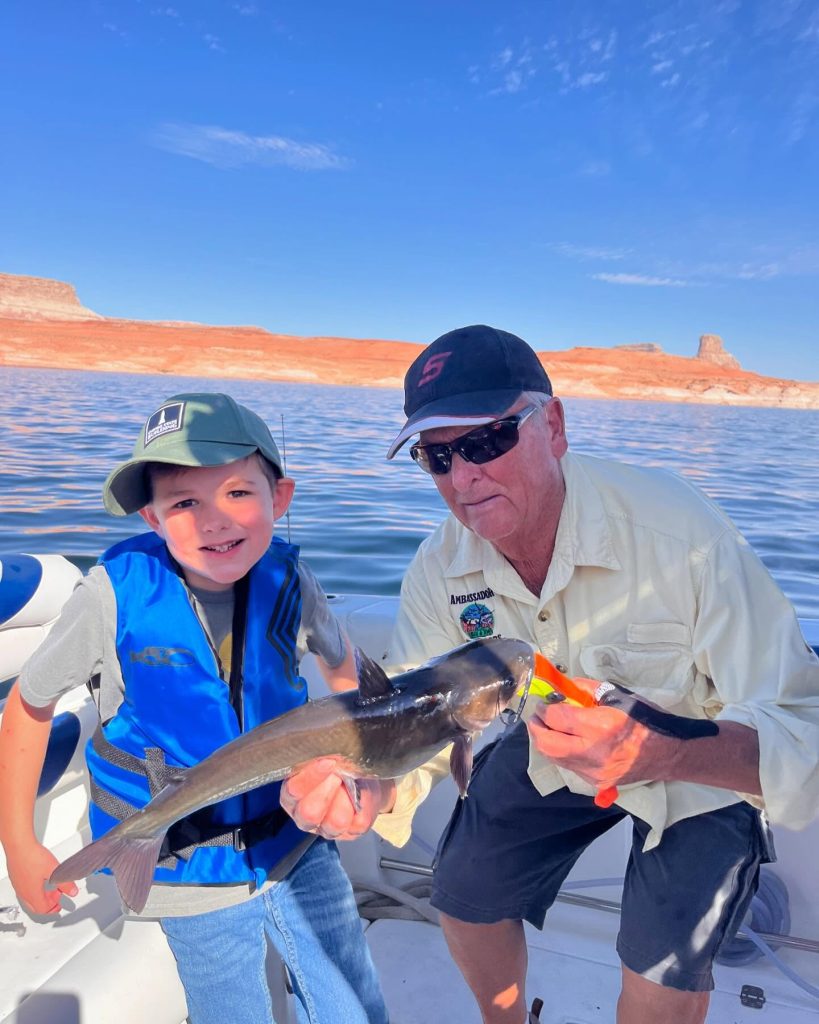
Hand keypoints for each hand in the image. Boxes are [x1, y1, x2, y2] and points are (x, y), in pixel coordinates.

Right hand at [6, 841, 77, 915]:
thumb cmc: (33, 856)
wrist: (18, 845)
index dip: (53, 908)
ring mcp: (18, 885)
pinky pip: (25, 889)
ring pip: (29, 898)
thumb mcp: (54, 871)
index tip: (60, 903)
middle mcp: (23, 892)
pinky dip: (35, 889)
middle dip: (48, 903)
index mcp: (32, 894)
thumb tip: (72, 891)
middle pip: (35, 906)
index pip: (43, 909)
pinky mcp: (16, 877)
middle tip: (57, 898)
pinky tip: (41, 878)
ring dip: (42, 896)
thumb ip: (65, 883)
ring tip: (51, 887)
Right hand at [280, 758, 395, 840]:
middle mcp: (304, 816)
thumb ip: (321, 755)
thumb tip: (327, 750)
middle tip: (340, 773)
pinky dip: (364, 804)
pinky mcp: (350, 833)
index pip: (294, 790)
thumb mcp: (327, 757)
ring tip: (353, 782)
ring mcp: (326, 829)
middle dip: (327, 790)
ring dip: (347, 798)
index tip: (328, 761)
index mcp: (292, 795)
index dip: (311, 776)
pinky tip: (363, 792)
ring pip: (335, 822)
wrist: (364, 778)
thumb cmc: (338, 764)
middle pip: (309, 812)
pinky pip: (358, 824)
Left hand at [528, 677, 683, 790]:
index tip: (544, 703)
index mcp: (600, 726)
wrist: (667, 753)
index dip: (544, 709)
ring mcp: (593, 771)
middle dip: (536, 728)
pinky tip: (567, 741)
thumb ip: (586, 690)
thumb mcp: (617, 696)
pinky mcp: (596, 782)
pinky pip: (569, 766)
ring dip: (546, 741)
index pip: (557, 718)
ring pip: (554, 758)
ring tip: (550, 727)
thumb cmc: (645, 720)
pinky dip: (561, 752)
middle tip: (537, 716)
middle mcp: (593, 752)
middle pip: (547, 743)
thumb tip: (563, 686)